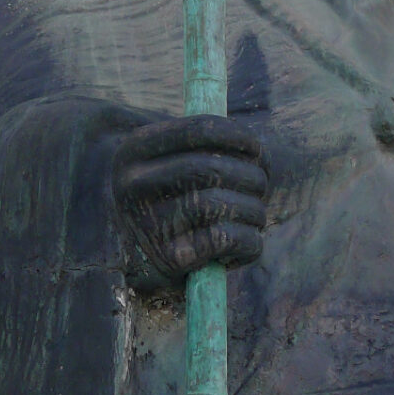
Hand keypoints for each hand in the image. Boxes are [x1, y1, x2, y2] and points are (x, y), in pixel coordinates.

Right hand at [111, 115, 267, 288]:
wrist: (138, 263)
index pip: (197, 131)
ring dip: (254, 211)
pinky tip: (248, 241)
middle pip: (212, 169)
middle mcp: (132, 186)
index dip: (237, 136)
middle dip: (250, 176)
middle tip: (261, 186)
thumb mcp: (169, 165)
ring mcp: (148, 224)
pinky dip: (250, 240)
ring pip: (222, 206)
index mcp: (133, 152)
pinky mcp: (169, 260)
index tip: (256, 148)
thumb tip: (255, 149)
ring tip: (255, 216)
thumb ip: (204, 148)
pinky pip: (228, 240)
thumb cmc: (171, 202)